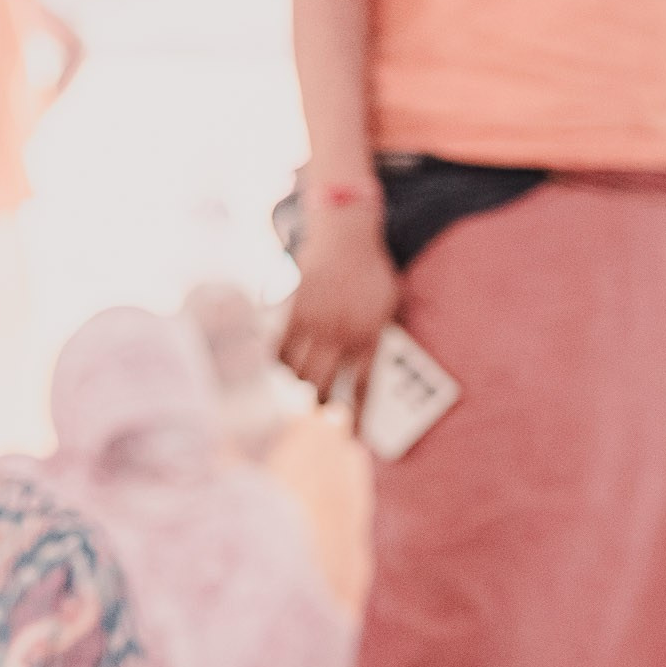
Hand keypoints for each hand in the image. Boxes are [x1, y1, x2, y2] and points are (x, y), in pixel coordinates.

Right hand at [278, 206, 398, 413]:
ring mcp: (315, 321)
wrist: (347, 232)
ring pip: (297, 369)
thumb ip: (379, 335)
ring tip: (297, 382)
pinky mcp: (292, 307)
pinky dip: (276, 358)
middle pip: (321, 385)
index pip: (361, 388)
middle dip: (317, 402)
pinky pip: (278, 345)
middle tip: (316, 406)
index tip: (352, 435)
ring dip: (296, 380)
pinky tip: (277, 362)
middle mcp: (341, 333)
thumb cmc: (370, 270)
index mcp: (369, 336)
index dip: (355, 416)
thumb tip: (370, 370)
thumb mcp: (389, 304)